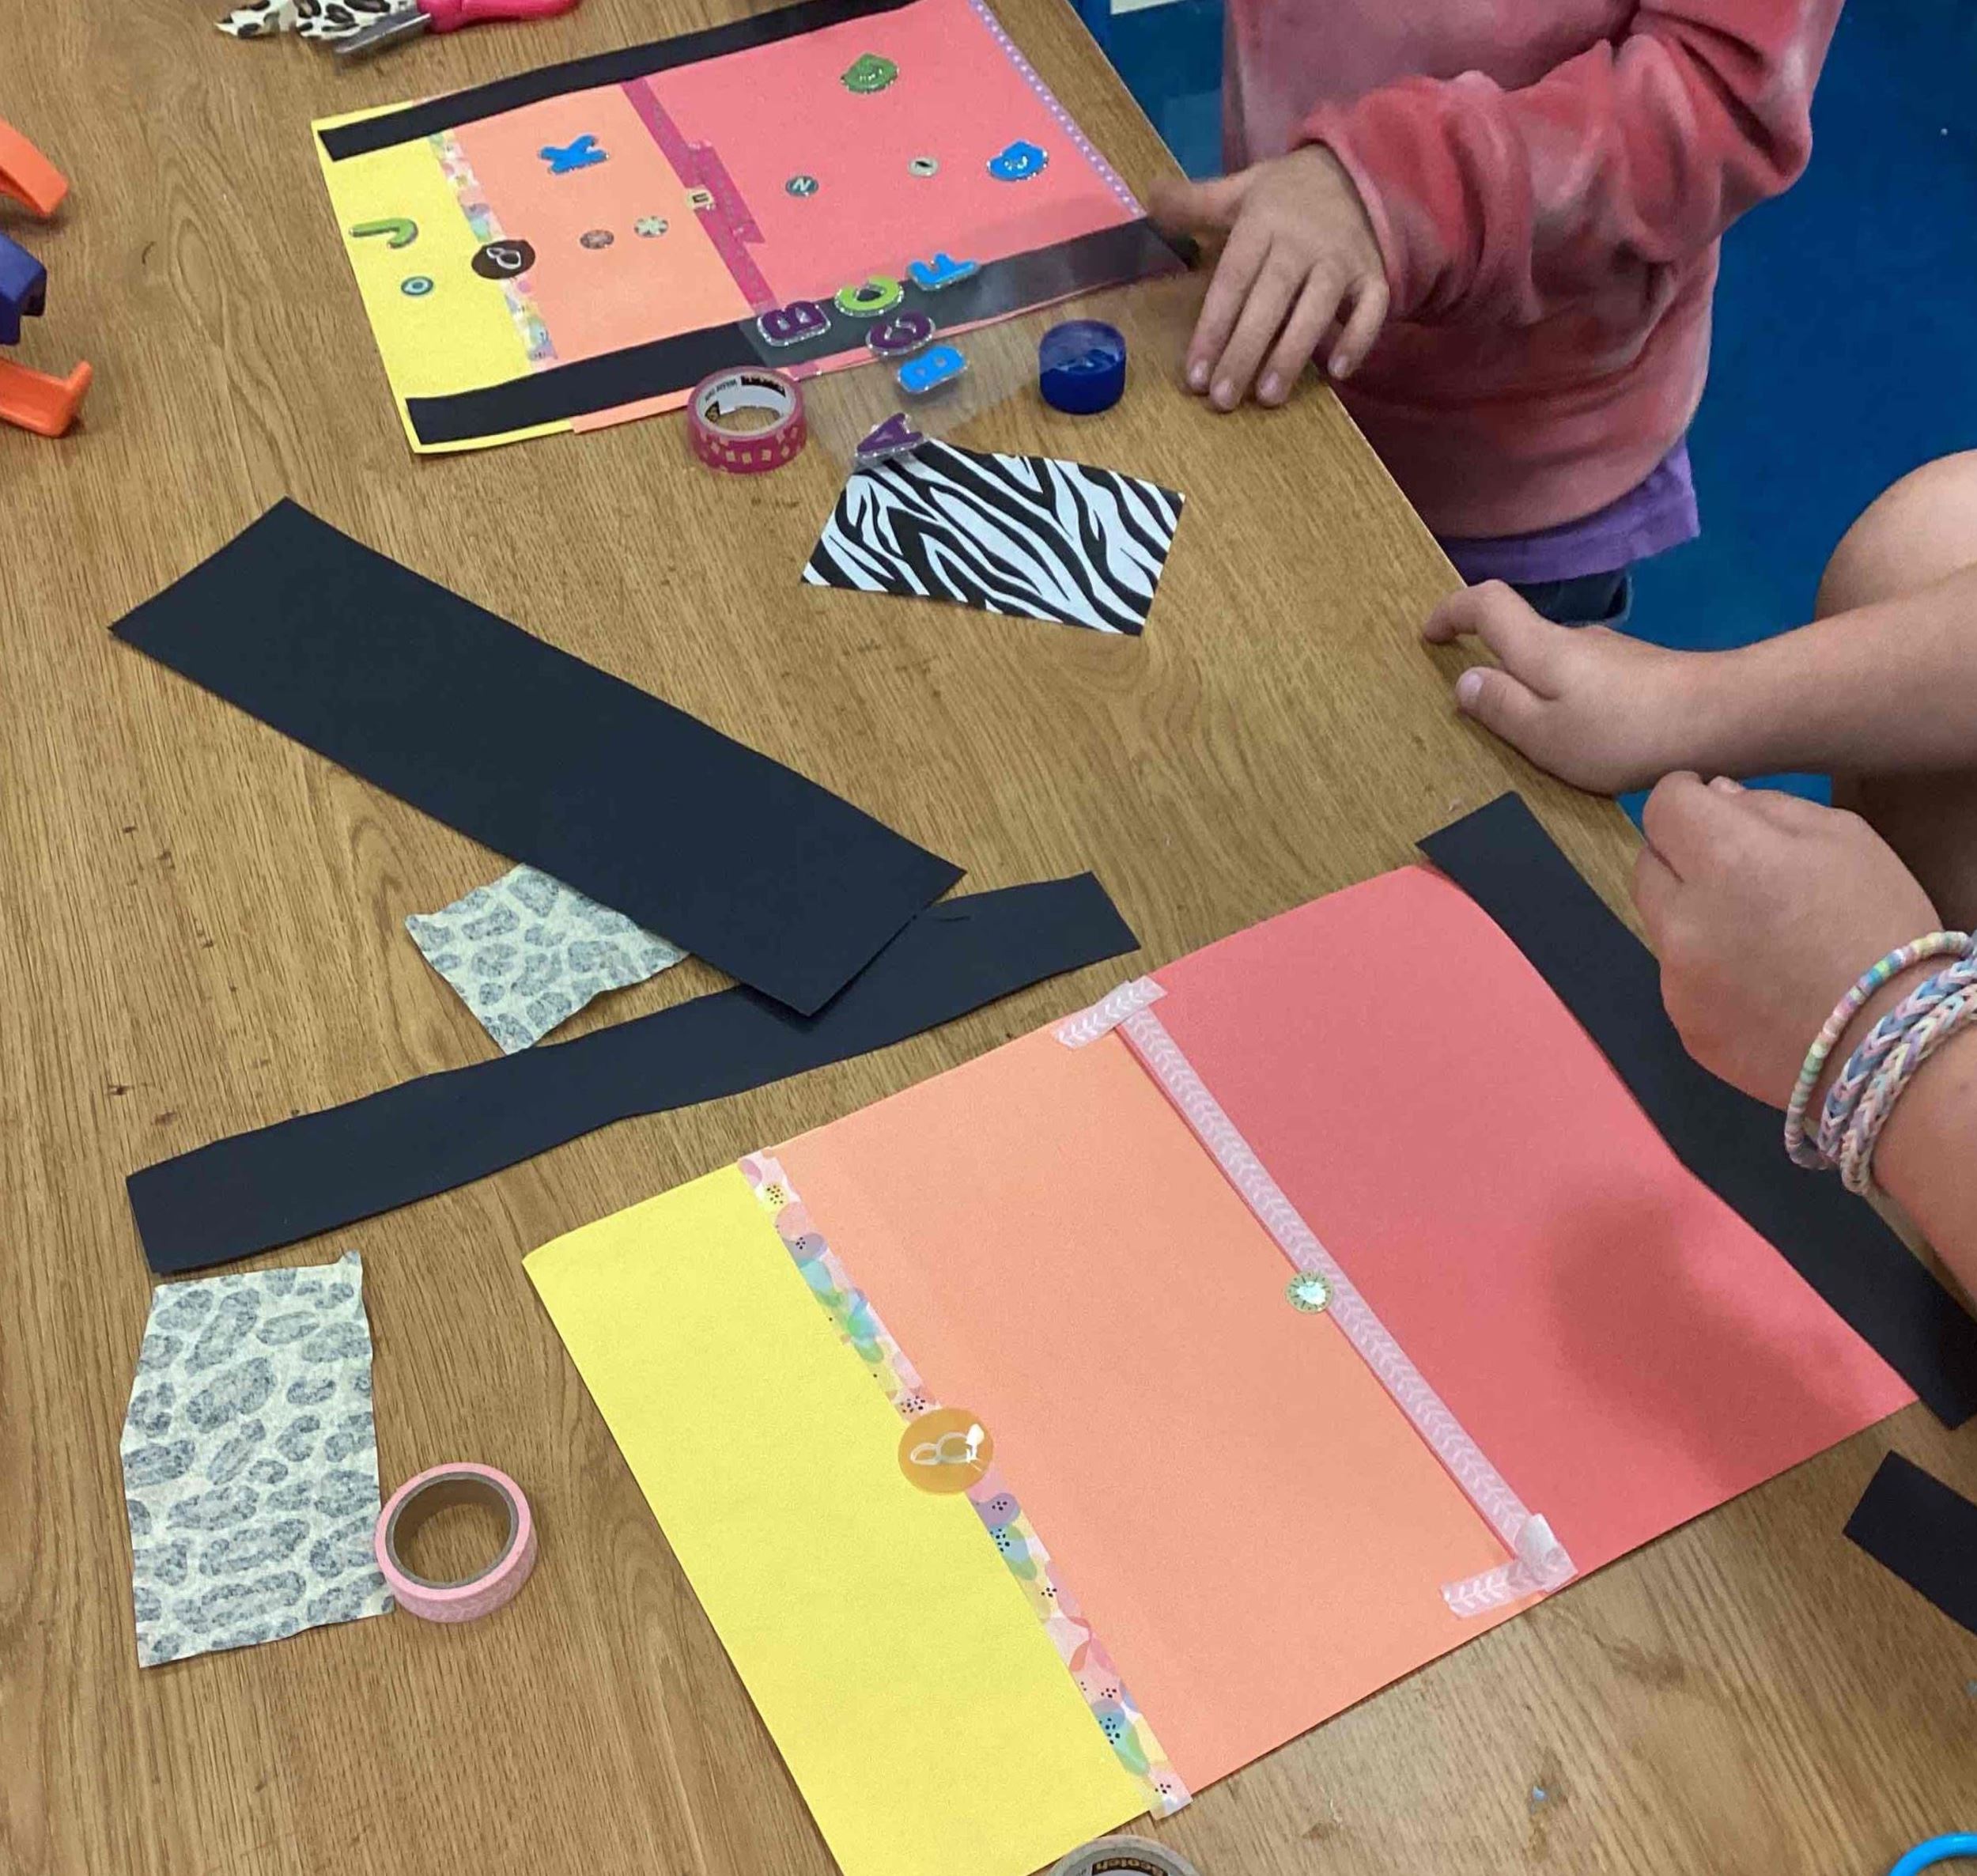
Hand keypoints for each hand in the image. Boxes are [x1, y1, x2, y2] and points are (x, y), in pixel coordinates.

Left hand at [1150, 145, 1386, 410]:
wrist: (1356, 171)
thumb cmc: (1286, 196)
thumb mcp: (1239, 192)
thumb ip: (1196, 205)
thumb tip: (1149, 200)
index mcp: (1263, 222)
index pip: (1233, 280)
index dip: (1213, 328)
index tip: (1195, 375)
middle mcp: (1303, 241)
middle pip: (1270, 300)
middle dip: (1245, 351)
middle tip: (1223, 399)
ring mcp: (1342, 258)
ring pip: (1318, 307)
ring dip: (1293, 353)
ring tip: (1269, 397)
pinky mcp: (1374, 273)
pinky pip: (1373, 307)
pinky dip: (1360, 337)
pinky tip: (1339, 372)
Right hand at [1424, 581, 1710, 793]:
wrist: (1723, 718)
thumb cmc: (1623, 731)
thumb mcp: (1545, 735)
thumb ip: (1501, 708)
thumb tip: (1465, 681)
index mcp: (1540, 646)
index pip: (1485, 604)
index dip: (1450, 611)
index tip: (1428, 633)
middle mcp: (1574, 638)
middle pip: (1520, 635)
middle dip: (1491, 661)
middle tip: (1478, 707)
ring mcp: (1611, 653)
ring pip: (1555, 662)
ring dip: (1534, 687)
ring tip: (1534, 735)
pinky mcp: (1639, 672)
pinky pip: (1584, 679)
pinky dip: (1567, 699)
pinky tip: (1584, 739)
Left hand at [1633, 774, 1939, 1107]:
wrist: (1891, 1041)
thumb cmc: (1880, 926)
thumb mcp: (1845, 839)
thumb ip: (1769, 808)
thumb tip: (1714, 797)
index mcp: (1723, 860)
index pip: (1662, 807)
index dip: (1681, 796)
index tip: (1703, 803)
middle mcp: (1682, 919)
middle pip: (1647, 865)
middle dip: (1680, 856)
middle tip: (1734, 870)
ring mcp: (1676, 979)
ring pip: (1661, 925)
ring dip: (1692, 917)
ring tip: (1758, 935)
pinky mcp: (1684, 1026)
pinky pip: (1680, 981)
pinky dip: (1707, 972)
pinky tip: (1759, 984)